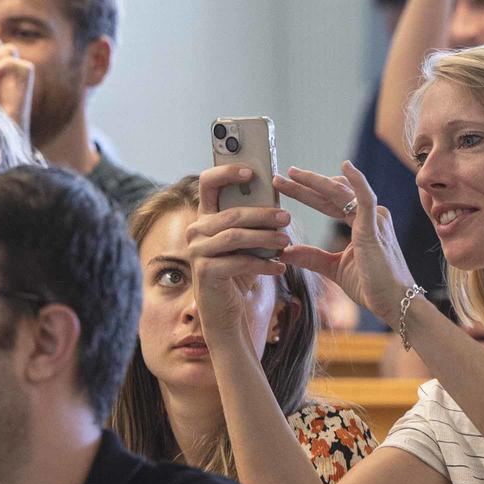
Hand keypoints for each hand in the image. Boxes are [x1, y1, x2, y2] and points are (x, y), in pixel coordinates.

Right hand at [186, 167, 293, 346]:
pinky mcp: (204, 272)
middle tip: (287, 218)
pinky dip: (263, 265)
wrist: (227, 312)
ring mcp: (197, 252)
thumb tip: (278, 205)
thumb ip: (253, 223)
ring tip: (286, 241)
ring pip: (235, 237)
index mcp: (205, 217)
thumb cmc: (239, 273)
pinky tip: (280, 267)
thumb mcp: (247, 244)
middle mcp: (196, 231)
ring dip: (264, 238)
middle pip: (231, 214)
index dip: (227, 172)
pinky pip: (238, 262)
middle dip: (262, 215)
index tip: (251, 171)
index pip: (208, 183)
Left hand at [274, 163, 415, 320]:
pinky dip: (357, 182)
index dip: (306, 193)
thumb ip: (311, 257)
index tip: (284, 186)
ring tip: (292, 173)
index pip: (328, 202)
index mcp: (360, 223)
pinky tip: (346, 167)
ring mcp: (374, 218)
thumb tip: (284, 251)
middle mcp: (369, 215)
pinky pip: (366, 199)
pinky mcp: (375, 227)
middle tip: (278, 176)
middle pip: (331, 194)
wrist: (394, 302)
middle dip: (304, 185)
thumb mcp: (333, 268)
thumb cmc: (371, 285)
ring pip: (340, 193)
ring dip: (315, 182)